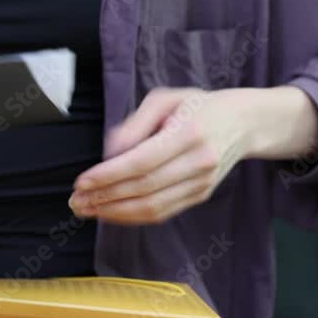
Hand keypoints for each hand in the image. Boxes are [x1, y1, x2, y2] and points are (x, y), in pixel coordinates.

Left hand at [68, 87, 317, 224]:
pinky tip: (109, 212)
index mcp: (189, 133)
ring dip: (114, 213)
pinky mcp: (200, 196)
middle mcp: (199, 162)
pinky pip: (162, 213)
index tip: (81, 182)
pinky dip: (131, 217)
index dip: (108, 176)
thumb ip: (135, 124)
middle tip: (74, 201)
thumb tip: (110, 151)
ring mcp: (202, 183)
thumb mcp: (165, 99)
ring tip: (85, 210)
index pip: (142, 162)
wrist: (243, 122)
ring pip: (152, 207)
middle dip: (104, 198)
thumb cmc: (196, 106)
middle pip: (144, 189)